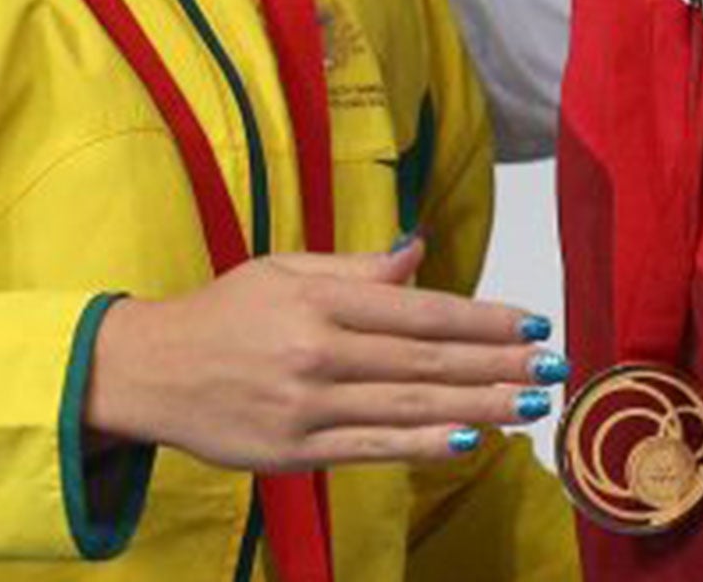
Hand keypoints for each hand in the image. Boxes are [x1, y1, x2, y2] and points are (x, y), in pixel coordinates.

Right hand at [83, 237, 562, 469]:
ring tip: (532, 403)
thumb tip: (420, 250)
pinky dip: (423, 445)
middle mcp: (316, 351)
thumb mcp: (285, 269)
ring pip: (408, 408)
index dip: (481, 318)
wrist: (148, 371)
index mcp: (318, 298)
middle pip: (425, 361)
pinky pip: (371, 447)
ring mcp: (305, 406)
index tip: (533, 320)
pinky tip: (469, 437)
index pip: (418, 309)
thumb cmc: (224, 313)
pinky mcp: (293, 452)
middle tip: (554, 364)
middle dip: (498, 363)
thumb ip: (358, 269)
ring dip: (479, 405)